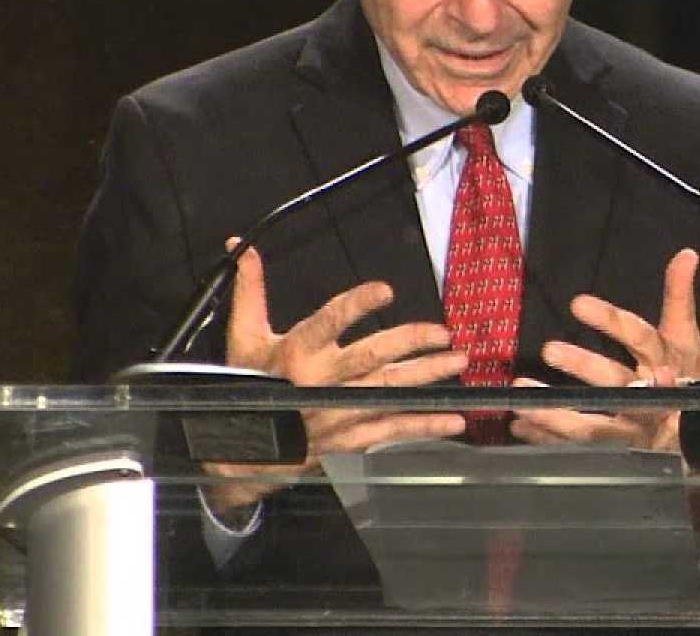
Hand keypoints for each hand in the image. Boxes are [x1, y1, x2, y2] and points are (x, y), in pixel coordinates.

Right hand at [202, 241, 468, 514]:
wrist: (240, 454)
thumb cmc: (245, 387)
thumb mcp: (243, 338)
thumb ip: (250, 290)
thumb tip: (242, 245)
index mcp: (296, 354)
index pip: (328, 322)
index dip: (356, 305)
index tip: (385, 290)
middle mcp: (320, 383)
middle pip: (372, 357)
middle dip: (411, 343)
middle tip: (443, 333)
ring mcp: (338, 413)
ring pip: (390, 390)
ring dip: (428, 376)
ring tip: (459, 361)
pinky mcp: (349, 439)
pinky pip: (392, 430)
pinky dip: (424, 426)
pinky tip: (453, 419)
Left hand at [510, 248, 699, 449]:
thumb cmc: (691, 373)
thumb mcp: (686, 333)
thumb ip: (680, 294)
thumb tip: (687, 254)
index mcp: (668, 359)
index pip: (638, 335)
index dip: (611, 321)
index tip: (577, 304)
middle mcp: (653, 395)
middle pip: (616, 380)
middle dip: (583, 366)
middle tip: (549, 349)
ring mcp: (638, 427)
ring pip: (595, 425)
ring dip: (557, 415)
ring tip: (522, 400)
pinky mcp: (622, 449)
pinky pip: (583, 446)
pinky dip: (551, 438)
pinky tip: (522, 428)